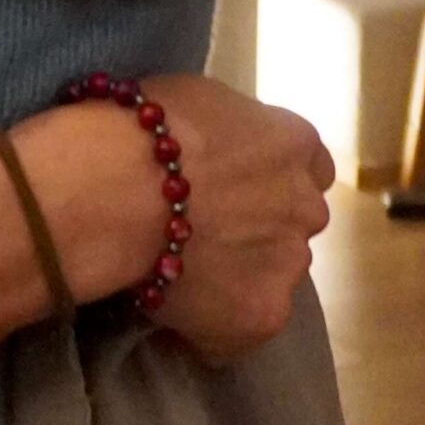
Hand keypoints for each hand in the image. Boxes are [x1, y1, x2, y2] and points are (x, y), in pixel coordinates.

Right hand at [16, 74, 331, 363]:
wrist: (115, 190)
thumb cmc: (143, 128)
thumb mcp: (199, 98)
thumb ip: (230, 128)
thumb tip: (222, 147)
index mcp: (294, 143)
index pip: (309, 166)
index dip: (270, 177)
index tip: (236, 185)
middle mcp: (307, 204)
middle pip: (294, 221)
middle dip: (260, 225)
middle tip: (205, 228)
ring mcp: (289, 264)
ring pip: (272, 273)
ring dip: (240, 273)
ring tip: (183, 272)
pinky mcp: (263, 316)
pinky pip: (240, 327)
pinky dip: (213, 325)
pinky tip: (175, 311)